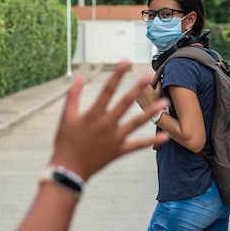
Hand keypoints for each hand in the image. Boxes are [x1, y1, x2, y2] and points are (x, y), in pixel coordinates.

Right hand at [50, 61, 168, 179]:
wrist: (68, 169)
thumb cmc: (65, 141)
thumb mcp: (66, 117)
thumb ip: (73, 95)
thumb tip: (78, 76)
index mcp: (93, 114)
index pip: (107, 90)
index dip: (117, 75)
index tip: (125, 61)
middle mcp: (106, 124)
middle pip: (124, 103)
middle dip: (138, 88)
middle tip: (150, 76)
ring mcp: (114, 138)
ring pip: (135, 123)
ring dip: (151, 112)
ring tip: (164, 102)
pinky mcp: (118, 151)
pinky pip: (137, 146)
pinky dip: (150, 141)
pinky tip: (165, 136)